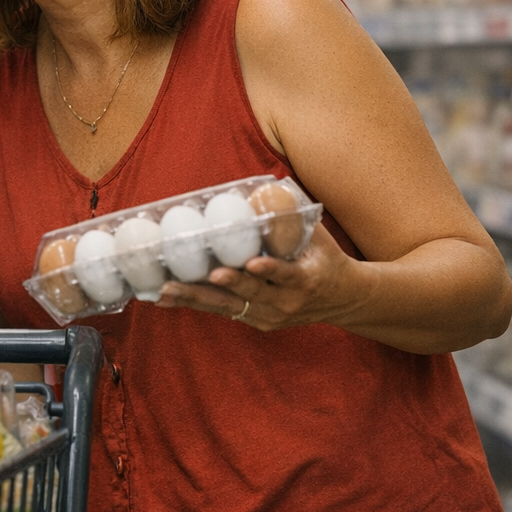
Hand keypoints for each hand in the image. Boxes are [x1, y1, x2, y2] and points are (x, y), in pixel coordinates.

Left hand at [152, 225, 371, 330]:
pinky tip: (166, 299)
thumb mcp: (319, 237)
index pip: (286, 274)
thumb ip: (292, 218)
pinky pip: (223, 311)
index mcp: (305, 279)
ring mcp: (271, 316)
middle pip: (251, 294)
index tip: (253, 263)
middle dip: (225, 285)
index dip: (269, 270)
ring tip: (166, 290)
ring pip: (229, 307)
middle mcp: (287, 302)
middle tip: (204, 274)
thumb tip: (264, 189)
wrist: (344, 300)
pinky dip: (195, 304)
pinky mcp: (258, 322)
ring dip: (195, 298)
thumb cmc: (327, 259)